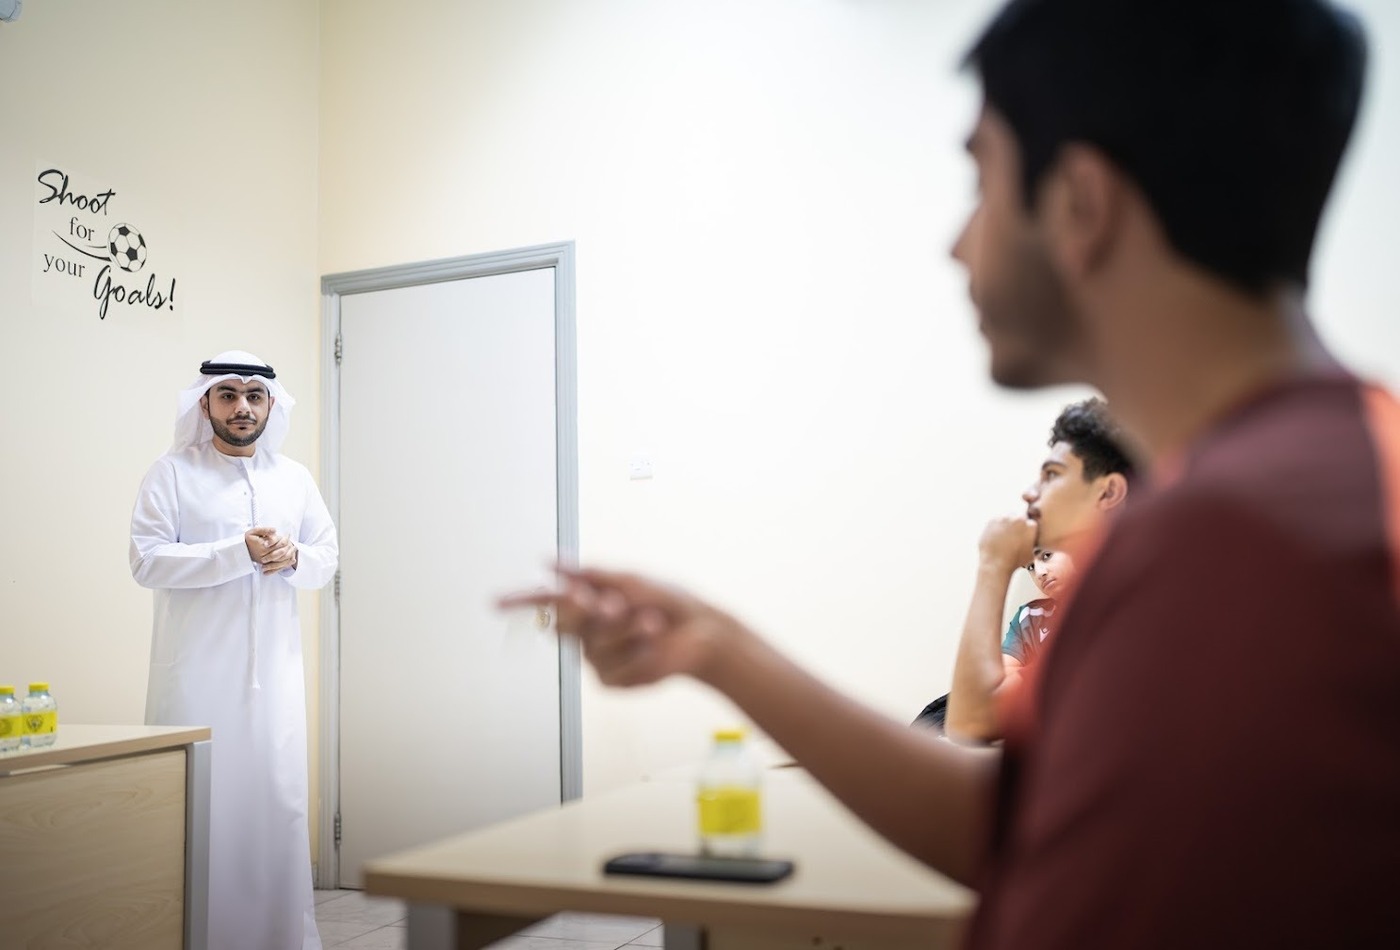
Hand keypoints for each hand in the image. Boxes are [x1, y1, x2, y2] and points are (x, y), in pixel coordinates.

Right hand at [245, 527, 296, 573]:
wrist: (241, 550)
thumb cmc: (248, 540)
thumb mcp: (253, 532)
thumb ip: (264, 530)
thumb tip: (275, 530)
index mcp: (263, 547)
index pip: (278, 543)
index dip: (284, 539)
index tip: (287, 534)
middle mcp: (265, 555)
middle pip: (281, 551)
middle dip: (288, 546)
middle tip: (291, 541)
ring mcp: (266, 561)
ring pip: (281, 559)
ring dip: (289, 554)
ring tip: (294, 547)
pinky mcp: (266, 563)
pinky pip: (278, 565)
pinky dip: (286, 562)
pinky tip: (292, 559)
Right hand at [498, 566, 744, 686]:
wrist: (702, 633)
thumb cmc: (668, 602)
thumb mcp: (629, 581)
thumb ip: (589, 575)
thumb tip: (549, 562)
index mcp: (588, 603)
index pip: (547, 602)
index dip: (521, 602)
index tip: (495, 603)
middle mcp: (587, 632)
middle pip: (567, 620)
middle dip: (588, 611)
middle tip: (614, 605)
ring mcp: (597, 658)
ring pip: (594, 644)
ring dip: (626, 630)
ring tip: (653, 623)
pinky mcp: (613, 680)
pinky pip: (612, 666)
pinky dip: (636, 653)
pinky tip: (654, 648)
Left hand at [977, 515, 1037, 572]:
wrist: (995, 562)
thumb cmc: (1014, 561)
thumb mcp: (1031, 554)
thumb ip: (1033, 543)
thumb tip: (1032, 541)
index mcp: (1031, 526)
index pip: (1031, 522)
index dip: (1027, 528)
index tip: (1023, 534)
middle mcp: (1019, 519)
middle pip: (1020, 515)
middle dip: (1017, 522)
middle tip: (1013, 533)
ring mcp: (1005, 518)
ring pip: (1007, 515)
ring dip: (1007, 522)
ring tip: (1004, 534)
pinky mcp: (993, 520)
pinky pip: (996, 519)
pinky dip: (996, 525)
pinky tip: (996, 535)